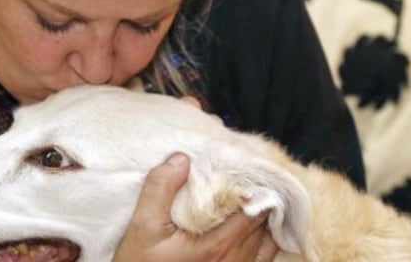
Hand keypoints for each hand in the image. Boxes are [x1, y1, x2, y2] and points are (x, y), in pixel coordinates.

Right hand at [113, 154, 278, 261]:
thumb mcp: (143, 225)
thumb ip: (160, 189)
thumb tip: (181, 160)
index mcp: (217, 246)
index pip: (254, 210)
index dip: (253, 188)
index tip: (242, 172)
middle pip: (263, 225)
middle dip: (257, 202)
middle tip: (245, 183)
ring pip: (267, 243)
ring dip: (261, 222)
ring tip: (248, 204)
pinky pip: (261, 259)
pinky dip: (261, 241)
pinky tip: (247, 229)